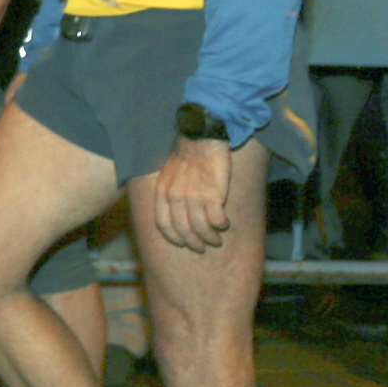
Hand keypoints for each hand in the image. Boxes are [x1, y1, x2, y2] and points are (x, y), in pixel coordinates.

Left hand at [151, 135, 235, 252]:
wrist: (201, 139)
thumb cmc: (186, 157)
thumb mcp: (167, 175)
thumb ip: (168, 193)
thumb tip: (173, 214)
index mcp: (162, 192)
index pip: (163, 224)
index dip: (173, 238)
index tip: (183, 243)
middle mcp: (176, 196)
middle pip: (183, 231)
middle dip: (194, 243)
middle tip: (203, 247)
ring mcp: (194, 196)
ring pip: (201, 229)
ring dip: (210, 238)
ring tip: (216, 239)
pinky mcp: (213, 195)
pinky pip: (217, 220)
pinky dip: (221, 226)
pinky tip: (224, 223)